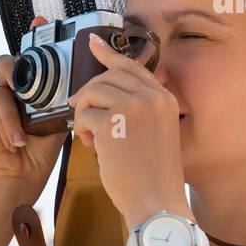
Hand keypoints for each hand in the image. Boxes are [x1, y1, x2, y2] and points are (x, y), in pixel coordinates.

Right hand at [0, 16, 68, 194]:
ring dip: (14, 115)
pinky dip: (6, 126)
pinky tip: (13, 142)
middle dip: (15, 69)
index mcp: (31, 86)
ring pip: (0, 89)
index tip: (40, 19)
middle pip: (6, 62)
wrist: (21, 175)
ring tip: (23, 136)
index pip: (30, 55)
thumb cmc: (41, 149)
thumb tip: (85, 85)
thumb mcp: (59, 121)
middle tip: (22, 84)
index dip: (34, 34)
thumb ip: (64, 100)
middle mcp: (10, 88)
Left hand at [65, 32, 187, 222]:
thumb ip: (139, 110)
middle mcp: (152, 98)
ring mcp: (134, 107)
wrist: (155, 202)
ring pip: (93, 92)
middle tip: (81, 113)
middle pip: (108, 76)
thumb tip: (106, 92)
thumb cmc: (150, 175)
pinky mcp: (114, 122)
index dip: (109, 54)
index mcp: (164, 99)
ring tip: (89, 136)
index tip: (92, 43)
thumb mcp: (153, 133)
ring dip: (83, 113)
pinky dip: (81, 130)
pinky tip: (90, 145)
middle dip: (89, 93)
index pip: (132, 67)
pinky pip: (84, 115)